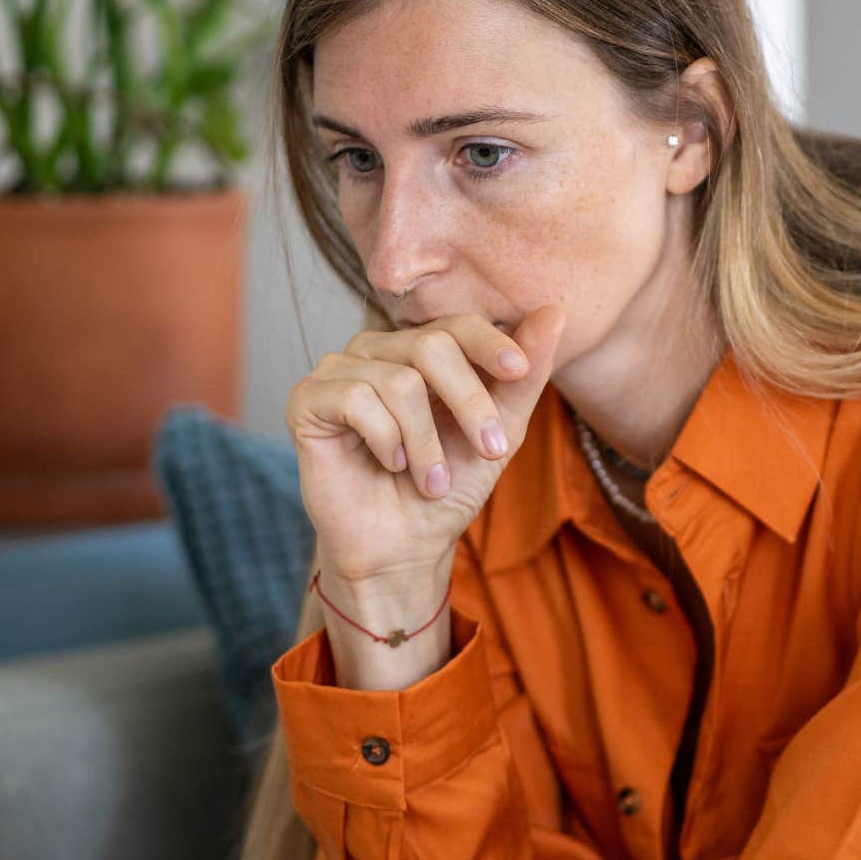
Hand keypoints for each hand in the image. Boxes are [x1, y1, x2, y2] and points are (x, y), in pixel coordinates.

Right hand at [284, 304, 566, 583]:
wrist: (403, 548)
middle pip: (431, 345)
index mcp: (422, 350)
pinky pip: (355, 398)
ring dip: (427, 442)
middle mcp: (378, 350)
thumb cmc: (449, 488)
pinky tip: (389, 464)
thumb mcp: (499, 432)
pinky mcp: (307, 400)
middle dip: (469, 402)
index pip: (457, 325)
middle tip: (489, 451)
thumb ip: (524, 376)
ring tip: (431, 481)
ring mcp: (339, 371)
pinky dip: (385, 439)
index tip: (519, 371)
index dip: (490, 343)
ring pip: (398, 380)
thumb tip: (553, 311)